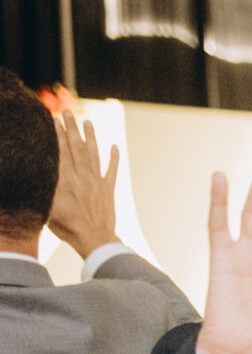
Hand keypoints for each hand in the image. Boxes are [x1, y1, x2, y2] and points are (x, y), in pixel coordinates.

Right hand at [46, 113, 119, 256]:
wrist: (95, 240)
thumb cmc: (67, 227)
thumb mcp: (47, 207)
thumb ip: (44, 188)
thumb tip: (36, 171)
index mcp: (65, 180)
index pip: (61, 151)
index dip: (57, 134)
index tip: (53, 119)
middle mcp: (82, 177)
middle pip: (77, 148)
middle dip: (72, 129)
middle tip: (68, 113)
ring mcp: (97, 182)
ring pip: (94, 154)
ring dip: (91, 137)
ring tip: (88, 122)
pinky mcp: (109, 190)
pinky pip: (113, 170)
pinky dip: (114, 157)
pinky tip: (115, 146)